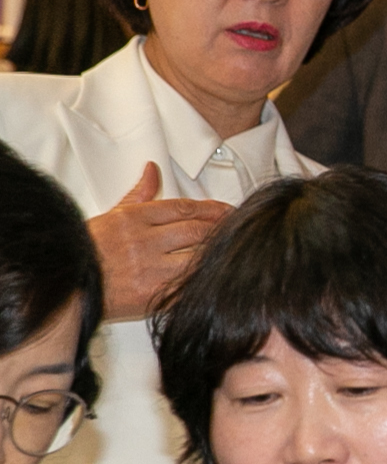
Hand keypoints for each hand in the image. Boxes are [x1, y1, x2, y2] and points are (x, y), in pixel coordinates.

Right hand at [86, 163, 231, 321]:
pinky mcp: (153, 293)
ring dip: (217, 253)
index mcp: (133, 219)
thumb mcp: (111, 217)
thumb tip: (152, 169)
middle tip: (239, 228)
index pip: (183, 208)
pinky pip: (188, 284)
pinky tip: (217, 275)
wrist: (69, 285)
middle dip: (221, 229)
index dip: (211, 208)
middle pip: (196, 230)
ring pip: (197, 256)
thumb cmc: (87, 251)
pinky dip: (204, 278)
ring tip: (234, 250)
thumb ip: (138, 195)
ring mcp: (149, 268)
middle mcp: (143, 241)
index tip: (228, 210)